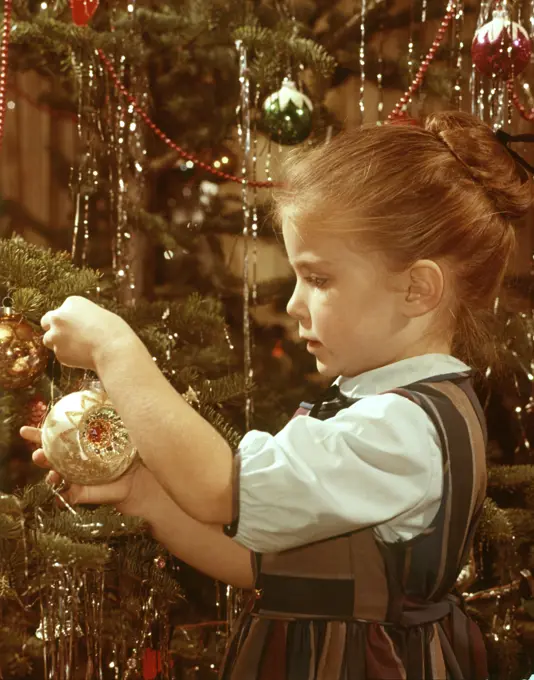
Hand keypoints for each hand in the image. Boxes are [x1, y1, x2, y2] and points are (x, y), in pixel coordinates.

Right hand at [20, 426, 158, 516]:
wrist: (136, 479)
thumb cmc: (128, 453)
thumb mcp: (123, 432)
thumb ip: (114, 416)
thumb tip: (110, 393)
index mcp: (76, 445)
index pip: (54, 437)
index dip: (38, 434)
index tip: (24, 431)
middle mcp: (71, 461)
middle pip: (49, 458)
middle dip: (40, 456)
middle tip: (39, 454)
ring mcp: (74, 478)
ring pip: (55, 477)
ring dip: (50, 476)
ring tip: (52, 475)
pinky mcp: (81, 493)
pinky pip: (67, 497)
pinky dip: (62, 498)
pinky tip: (60, 497)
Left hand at [41, 296, 133, 371]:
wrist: (114, 350)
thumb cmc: (114, 331)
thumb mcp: (99, 315)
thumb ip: (82, 318)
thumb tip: (76, 328)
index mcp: (71, 302)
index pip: (62, 310)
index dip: (70, 319)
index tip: (81, 325)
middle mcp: (58, 317)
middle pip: (46, 321)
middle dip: (54, 328)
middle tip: (68, 335)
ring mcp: (56, 335)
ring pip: (49, 340)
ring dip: (59, 343)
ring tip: (79, 347)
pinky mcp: (58, 353)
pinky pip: (60, 355)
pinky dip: (69, 356)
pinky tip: (84, 356)